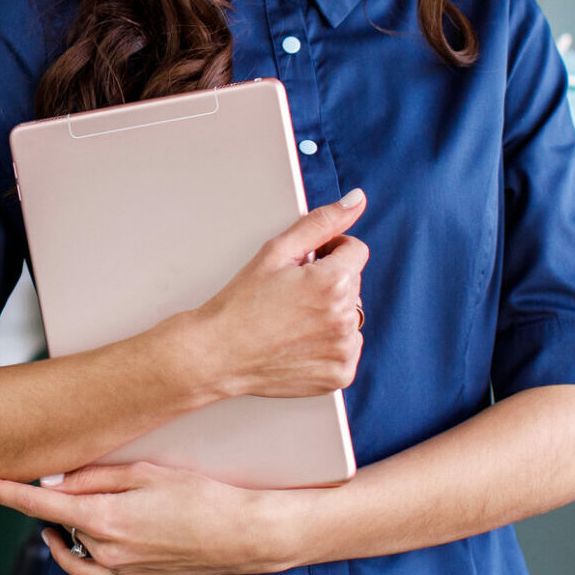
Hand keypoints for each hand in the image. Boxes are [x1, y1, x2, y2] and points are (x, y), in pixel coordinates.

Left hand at [0, 463, 285, 574]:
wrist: (245, 535)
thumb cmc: (203, 496)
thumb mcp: (145, 472)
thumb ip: (94, 477)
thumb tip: (53, 482)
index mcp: (104, 519)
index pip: (37, 506)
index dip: (1, 494)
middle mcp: (107, 552)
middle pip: (59, 524)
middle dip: (59, 504)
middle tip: (77, 482)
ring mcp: (121, 574)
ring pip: (77, 547)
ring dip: (74, 528)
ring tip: (93, 506)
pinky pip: (96, 570)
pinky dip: (88, 552)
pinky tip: (102, 534)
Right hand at [178, 189, 368, 398]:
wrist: (217, 353)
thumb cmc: (241, 302)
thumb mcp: (277, 252)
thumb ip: (322, 222)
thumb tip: (357, 200)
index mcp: (334, 281)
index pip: (355, 250)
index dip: (328, 252)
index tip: (304, 265)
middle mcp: (346, 317)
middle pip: (352, 284)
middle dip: (328, 283)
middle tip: (289, 295)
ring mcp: (344, 349)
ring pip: (350, 317)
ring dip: (330, 314)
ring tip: (291, 321)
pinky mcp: (340, 374)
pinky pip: (346, 348)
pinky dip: (328, 345)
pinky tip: (298, 342)